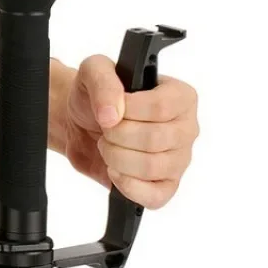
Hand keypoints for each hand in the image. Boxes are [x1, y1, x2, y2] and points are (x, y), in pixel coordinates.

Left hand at [64, 56, 198, 208]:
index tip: (111, 110)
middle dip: (117, 136)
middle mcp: (186, 128)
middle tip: (105, 130)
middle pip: (155, 139)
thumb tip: (113, 113)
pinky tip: (115, 171)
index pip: (161, 107)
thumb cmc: (96, 95)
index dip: (129, 111)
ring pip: (152, 167)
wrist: (81, 123)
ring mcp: (179, 160)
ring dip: (117, 158)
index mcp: (180, 95)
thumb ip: (103, 81)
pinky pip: (156, 197)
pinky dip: (128, 186)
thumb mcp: (93, 70)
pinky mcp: (166, 186)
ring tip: (107, 147)